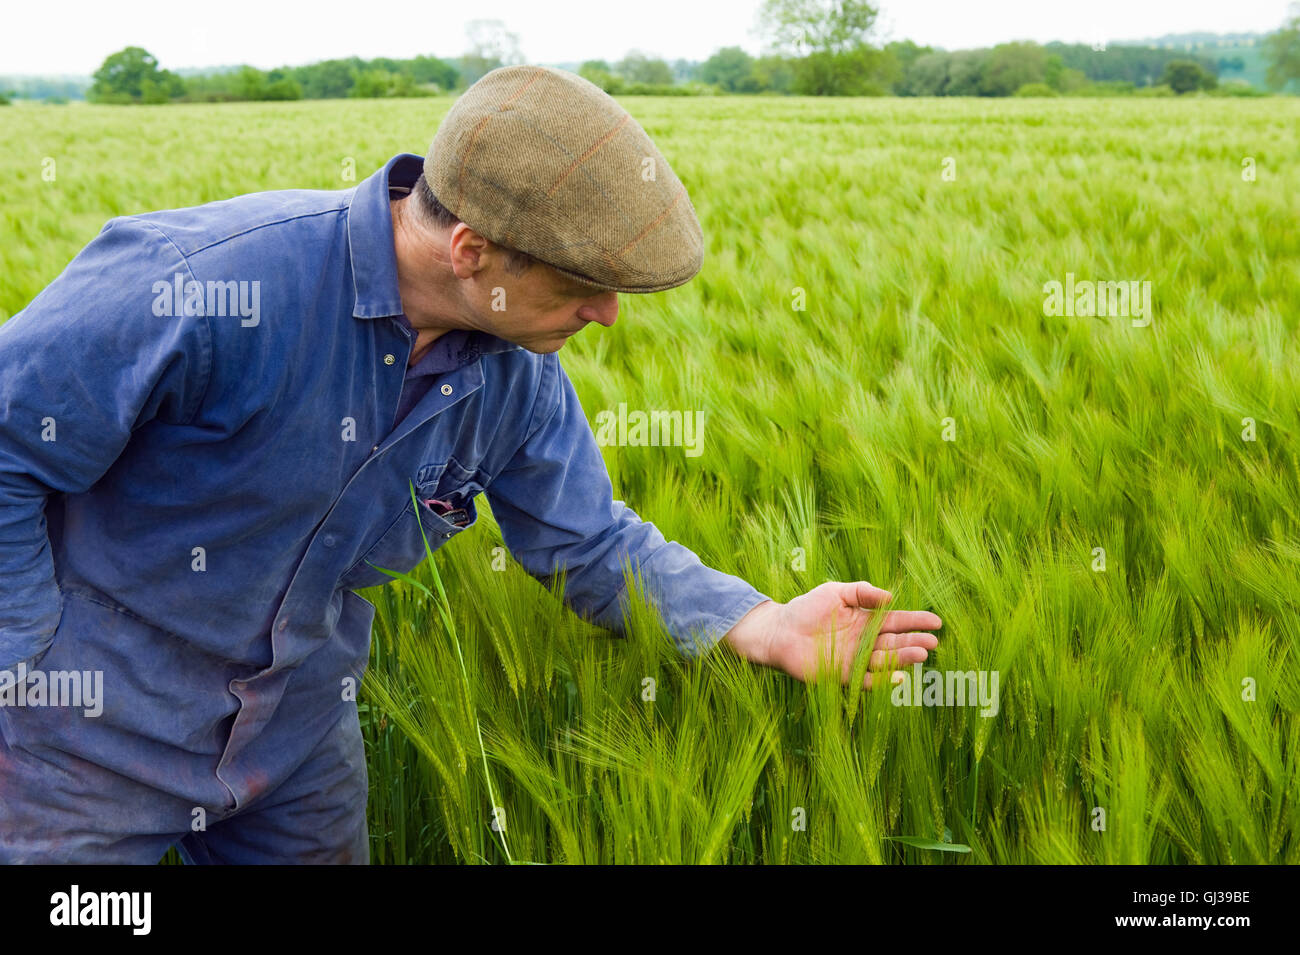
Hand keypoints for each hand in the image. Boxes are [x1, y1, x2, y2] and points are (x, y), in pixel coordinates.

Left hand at [721, 582, 941, 686]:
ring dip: (903, 658)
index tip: (936, 621)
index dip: (915, 621)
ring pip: (884, 660)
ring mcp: (855, 659)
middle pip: (894, 642)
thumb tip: (890, 597)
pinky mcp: (842, 675)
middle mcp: (864, 641)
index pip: (896, 621)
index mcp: (865, 620)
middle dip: (914, 641)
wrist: (779, 631)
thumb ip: (861, 592)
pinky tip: (897, 677)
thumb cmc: (805, 608)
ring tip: (921, 654)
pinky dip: (881, 680)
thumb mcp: (835, 592)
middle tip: (933, 641)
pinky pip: (866, 680)